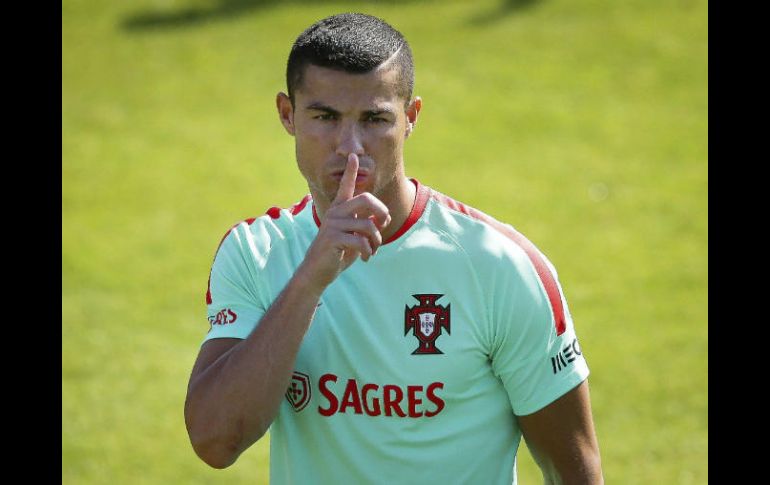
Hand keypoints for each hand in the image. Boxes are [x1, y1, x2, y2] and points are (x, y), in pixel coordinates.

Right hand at [297, 154, 390, 292]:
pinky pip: (361, 241)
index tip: (353, 155)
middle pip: (366, 199)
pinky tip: (365, 258)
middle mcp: (335, 212)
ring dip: (376, 241)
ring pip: (368, 225)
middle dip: (381, 212)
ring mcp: (333, 224)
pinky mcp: (333, 238)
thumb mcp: (355, 235)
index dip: (350, 171)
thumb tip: (383, 218)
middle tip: (383, 225)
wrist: (318, 271)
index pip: (346, 186)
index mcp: (340, 209)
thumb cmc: (339, 252)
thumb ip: (367, 223)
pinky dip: (368, 251)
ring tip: (372, 250)